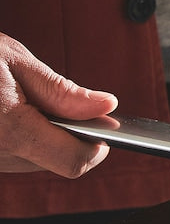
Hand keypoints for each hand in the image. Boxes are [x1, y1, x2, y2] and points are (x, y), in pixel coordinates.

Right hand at [0, 32, 118, 175]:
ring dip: (42, 137)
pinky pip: (11, 158)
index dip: (96, 145)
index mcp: (10, 130)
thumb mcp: (14, 61)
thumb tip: (105, 106)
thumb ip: (62, 91)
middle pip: (57, 162)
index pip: (74, 160)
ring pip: (34, 162)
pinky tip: (6, 116)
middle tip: (52, 101)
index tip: (102, 126)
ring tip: (20, 104)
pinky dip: (19, 140)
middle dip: (68, 135)